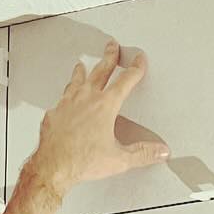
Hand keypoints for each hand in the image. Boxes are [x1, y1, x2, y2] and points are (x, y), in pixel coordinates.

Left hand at [28, 40, 168, 194]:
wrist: (53, 168)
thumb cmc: (81, 162)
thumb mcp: (119, 160)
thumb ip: (142, 154)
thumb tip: (160, 151)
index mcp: (105, 106)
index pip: (125, 81)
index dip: (135, 69)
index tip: (139, 60)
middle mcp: (85, 99)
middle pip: (100, 71)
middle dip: (109, 57)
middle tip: (111, 46)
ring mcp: (67, 104)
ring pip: (76, 81)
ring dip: (82, 71)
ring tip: (81, 65)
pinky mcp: (54, 114)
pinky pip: (61, 100)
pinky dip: (65, 96)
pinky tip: (64, 98)